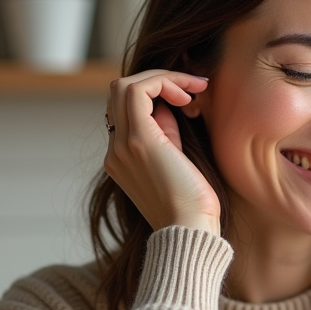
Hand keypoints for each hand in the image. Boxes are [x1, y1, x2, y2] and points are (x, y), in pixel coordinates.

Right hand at [106, 70, 219, 233]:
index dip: (156, 94)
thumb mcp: (178, 160)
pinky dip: (164, 83)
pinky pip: (138, 91)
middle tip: (193, 89)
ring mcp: (121, 145)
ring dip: (162, 79)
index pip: (125, 109)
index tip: (189, 102)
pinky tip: (188, 96)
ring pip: (124, 86)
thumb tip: (171, 103)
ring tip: (192, 92)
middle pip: (119, 92)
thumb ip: (167, 133)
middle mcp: (115, 150)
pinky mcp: (138, 140)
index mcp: (122, 158)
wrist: (190, 230)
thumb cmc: (195, 204)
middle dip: (158, 81)